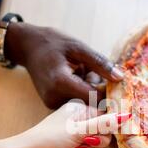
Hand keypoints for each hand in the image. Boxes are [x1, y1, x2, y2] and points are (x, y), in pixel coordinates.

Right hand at [6, 23, 123, 108]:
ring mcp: (52, 104)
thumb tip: (120, 78)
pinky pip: (74, 102)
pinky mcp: (52, 105)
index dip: (108, 91)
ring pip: (83, 104)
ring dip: (89, 89)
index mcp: (61, 83)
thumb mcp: (78, 47)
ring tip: (81, 71)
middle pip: (90, 103)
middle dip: (98, 89)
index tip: (115, 81)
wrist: (27, 46)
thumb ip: (100, 63)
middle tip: (91, 70)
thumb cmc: (52, 42)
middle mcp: (55, 98)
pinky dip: (80, 91)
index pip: (94, 97)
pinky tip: (76, 77)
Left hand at [6, 102, 130, 147]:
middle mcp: (82, 123)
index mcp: (81, 111)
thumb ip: (104, 123)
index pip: (107, 116)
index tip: (101, 132)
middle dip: (98, 142)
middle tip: (85, 142)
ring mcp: (79, 139)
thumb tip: (126, 115)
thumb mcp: (78, 130)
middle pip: (106, 134)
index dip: (108, 126)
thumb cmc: (47, 139)